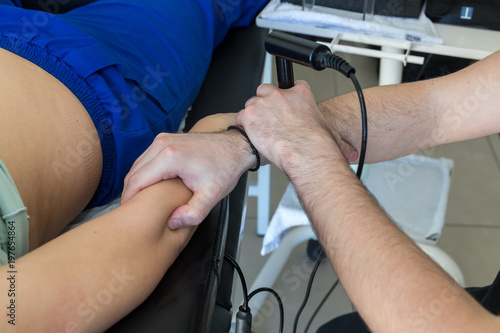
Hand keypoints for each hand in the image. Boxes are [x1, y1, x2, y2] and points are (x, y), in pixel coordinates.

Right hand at [122, 115, 255, 229]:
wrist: (236, 146)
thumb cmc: (225, 167)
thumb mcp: (212, 195)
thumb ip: (193, 213)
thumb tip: (172, 223)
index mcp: (169, 157)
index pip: (136, 181)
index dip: (129, 200)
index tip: (128, 215)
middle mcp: (161, 144)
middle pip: (133, 172)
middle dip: (130, 193)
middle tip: (131, 212)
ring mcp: (163, 139)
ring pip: (138, 164)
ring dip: (136, 183)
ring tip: (138, 202)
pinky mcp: (166, 139)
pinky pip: (146, 158)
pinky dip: (144, 173)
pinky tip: (149, 188)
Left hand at [236, 81, 356, 172]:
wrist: (304, 152)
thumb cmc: (316, 144)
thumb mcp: (331, 133)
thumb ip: (333, 136)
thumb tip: (350, 151)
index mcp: (301, 93)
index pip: (291, 86)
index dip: (286, 97)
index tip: (286, 107)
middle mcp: (281, 94)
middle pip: (266, 90)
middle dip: (266, 102)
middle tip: (269, 118)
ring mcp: (264, 103)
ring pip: (252, 103)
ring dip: (254, 115)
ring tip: (261, 130)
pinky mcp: (250, 115)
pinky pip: (240, 117)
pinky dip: (244, 125)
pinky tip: (252, 135)